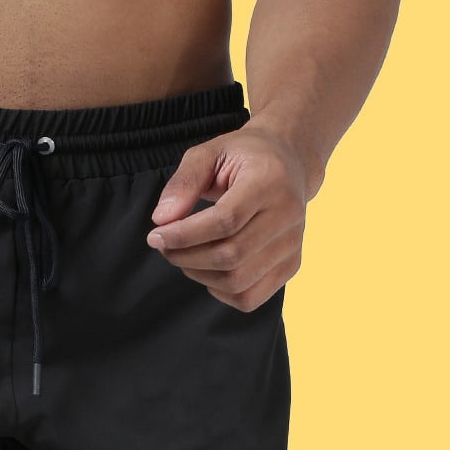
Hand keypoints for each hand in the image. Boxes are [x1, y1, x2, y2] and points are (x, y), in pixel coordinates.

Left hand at [147, 123, 308, 311]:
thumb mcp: (210, 152)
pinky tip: (210, 269)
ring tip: (185, 255)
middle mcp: (288, 214)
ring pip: (238, 282)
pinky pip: (249, 297)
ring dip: (199, 275)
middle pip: (231, 256)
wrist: (289, 163)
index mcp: (270, 180)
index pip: (225, 221)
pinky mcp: (292, 265)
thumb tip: (162, 219)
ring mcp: (293, 244)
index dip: (185, 235)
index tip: (156, 236)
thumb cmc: (245, 157)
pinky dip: (220, 291)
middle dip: (186, 257)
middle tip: (166, 246)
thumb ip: (184, 182)